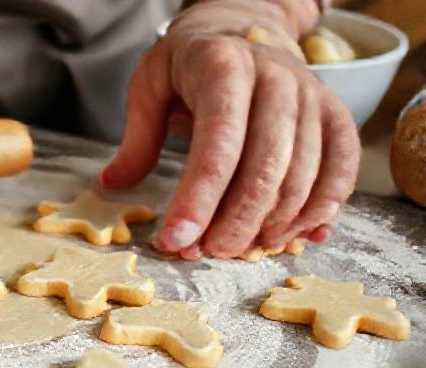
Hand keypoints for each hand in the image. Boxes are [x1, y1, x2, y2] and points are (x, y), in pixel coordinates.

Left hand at [101, 0, 359, 258]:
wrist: (245, 28)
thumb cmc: (191, 65)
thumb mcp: (150, 87)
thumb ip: (137, 138)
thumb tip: (112, 184)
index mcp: (223, 67)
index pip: (216, 144)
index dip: (198, 200)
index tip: (176, 241)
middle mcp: (276, 79)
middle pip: (266, 168)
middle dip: (235, 222)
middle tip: (208, 252)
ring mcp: (312, 96)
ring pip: (304, 176)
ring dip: (272, 225)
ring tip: (240, 248)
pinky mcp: (338, 114)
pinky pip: (342, 170)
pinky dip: (321, 211)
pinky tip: (290, 238)